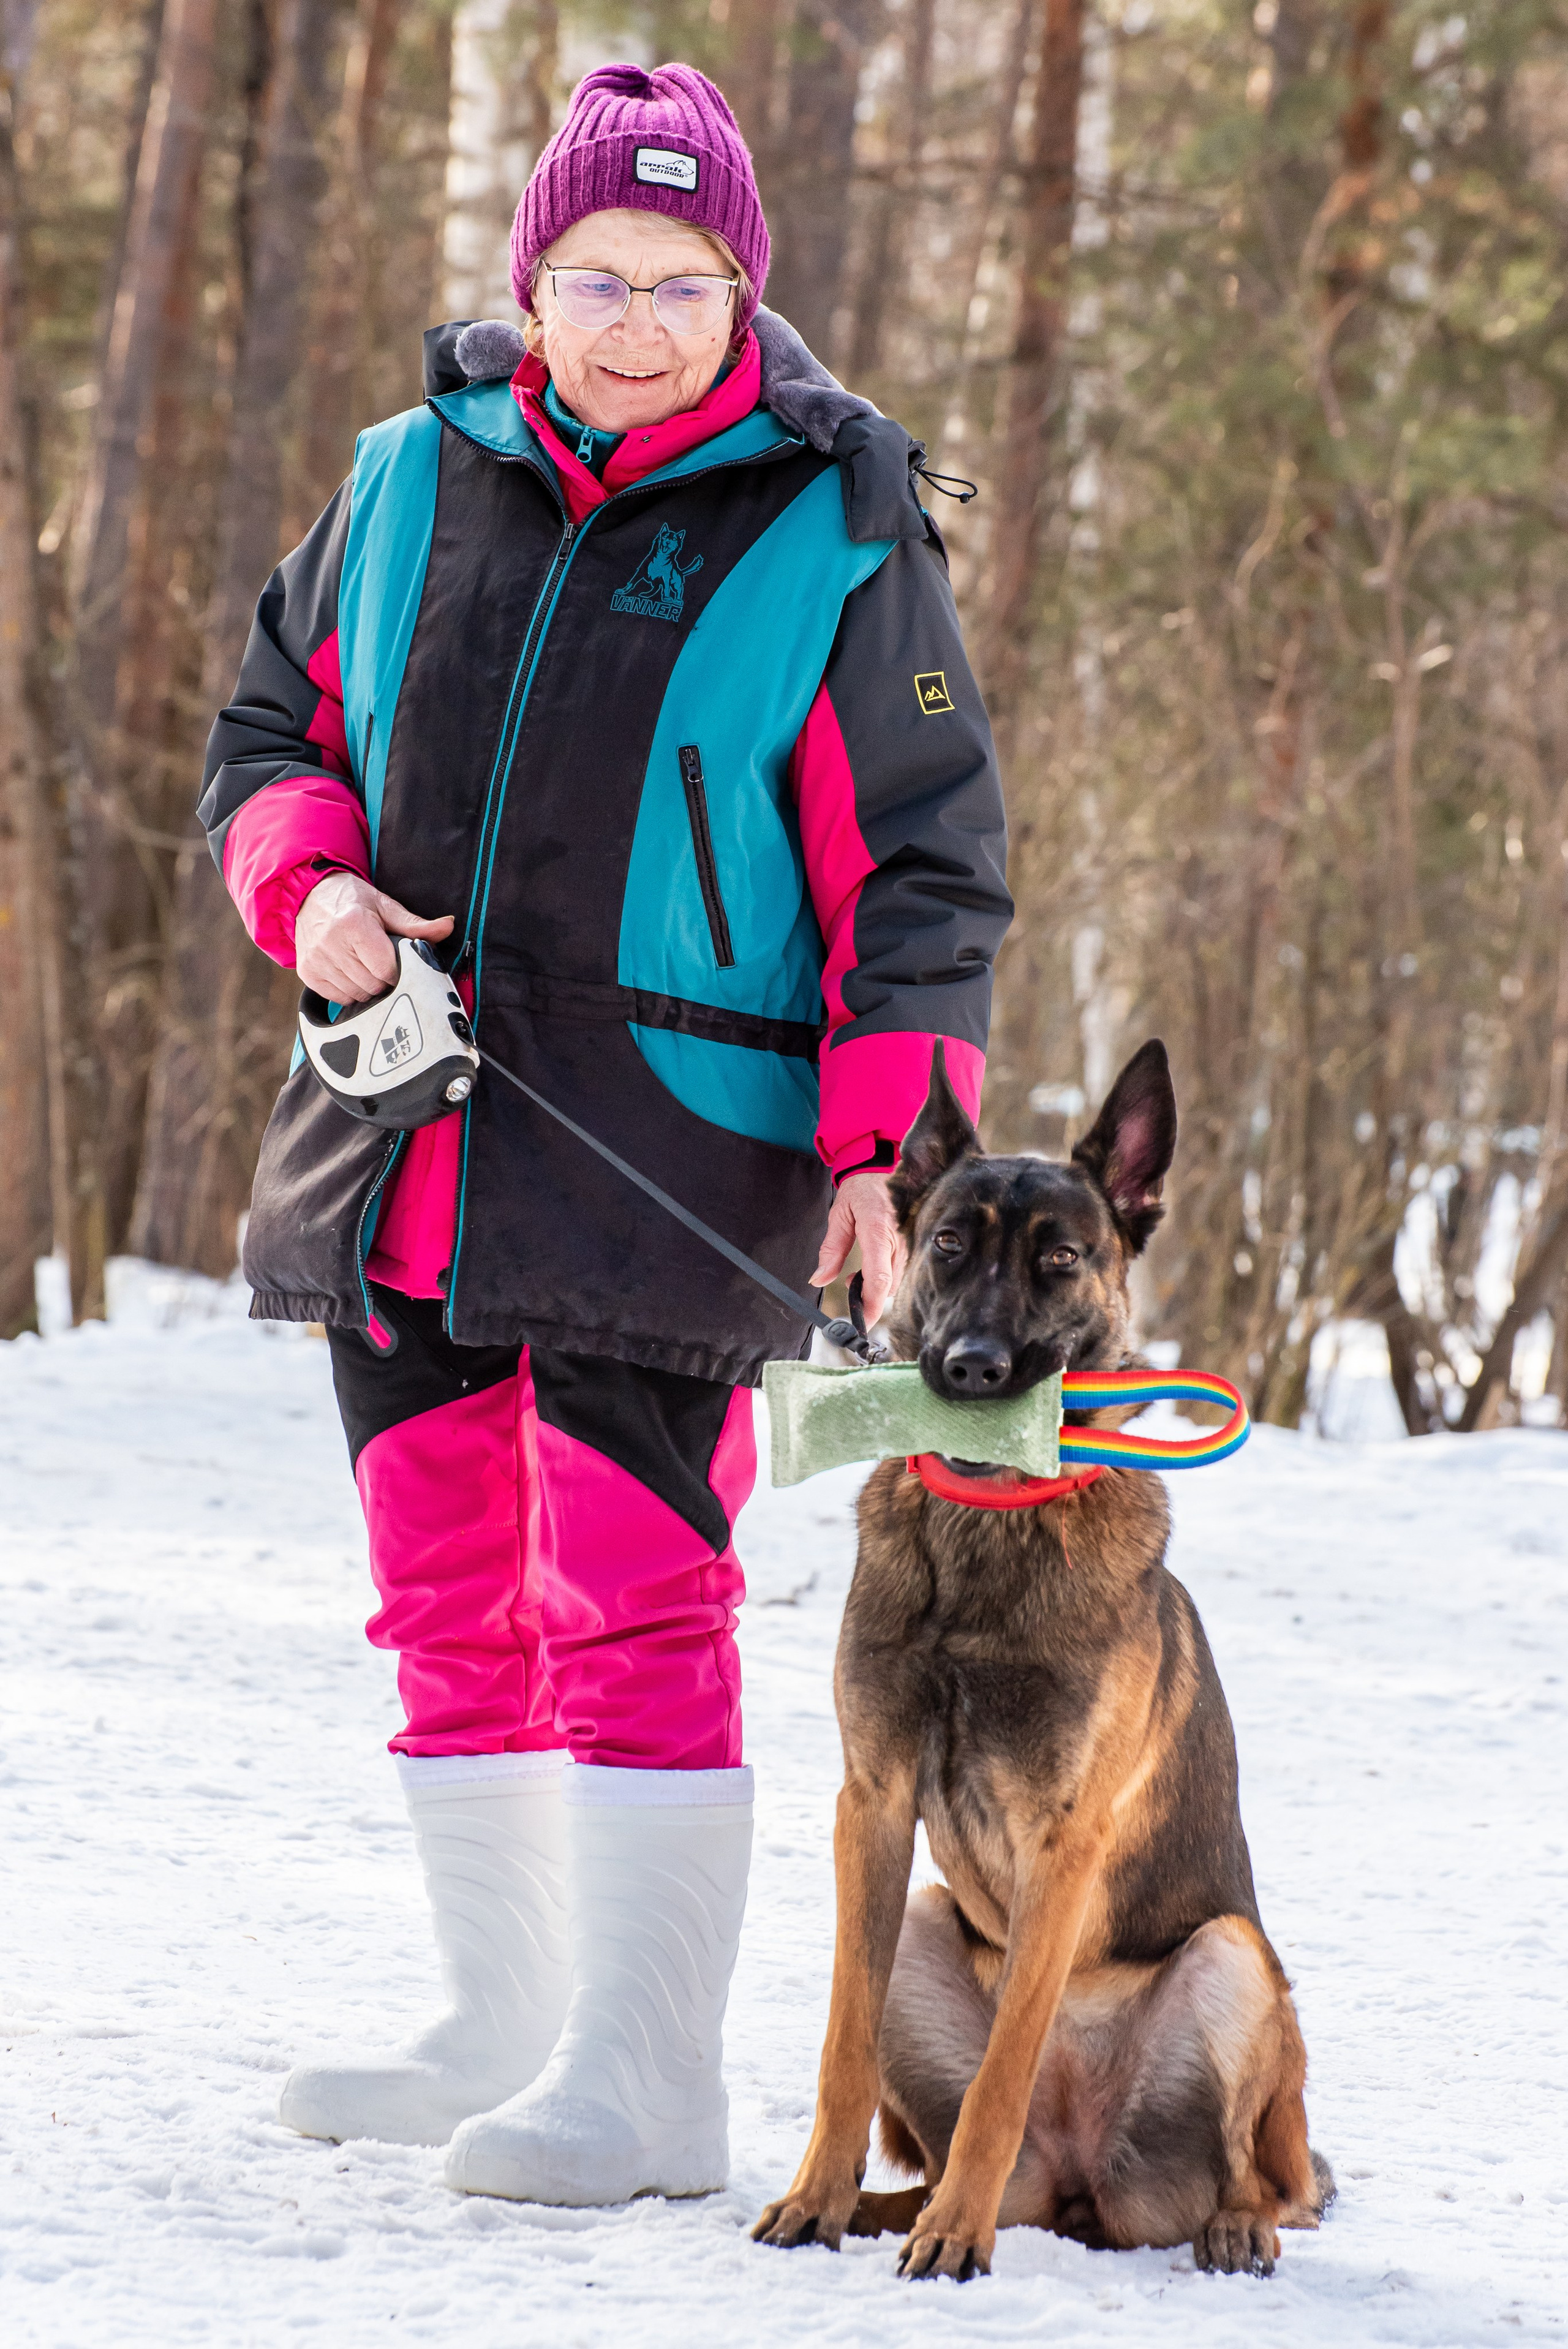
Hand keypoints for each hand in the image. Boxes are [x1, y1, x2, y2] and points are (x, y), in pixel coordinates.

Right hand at [294, 871, 453, 1002]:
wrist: (310, 895)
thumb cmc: (353, 901)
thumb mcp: (385, 906)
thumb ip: (415, 924)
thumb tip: (448, 926)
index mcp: (354, 924)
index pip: (385, 969)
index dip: (397, 970)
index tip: (396, 962)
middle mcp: (330, 943)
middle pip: (372, 984)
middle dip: (383, 979)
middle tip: (381, 964)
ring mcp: (316, 960)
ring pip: (356, 994)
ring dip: (367, 986)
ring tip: (364, 965)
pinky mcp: (307, 973)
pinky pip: (339, 997)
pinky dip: (349, 990)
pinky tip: (350, 972)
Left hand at [810, 1171, 904, 1328]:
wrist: (884, 1165)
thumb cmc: (861, 1188)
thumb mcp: (839, 1215)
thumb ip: (831, 1250)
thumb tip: (819, 1280)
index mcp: (878, 1229)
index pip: (878, 1278)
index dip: (870, 1305)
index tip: (861, 1323)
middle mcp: (899, 1238)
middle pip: (887, 1286)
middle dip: (868, 1295)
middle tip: (848, 1283)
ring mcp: (910, 1241)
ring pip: (895, 1281)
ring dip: (876, 1285)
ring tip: (857, 1271)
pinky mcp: (915, 1243)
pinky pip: (901, 1270)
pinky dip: (885, 1275)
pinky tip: (873, 1265)